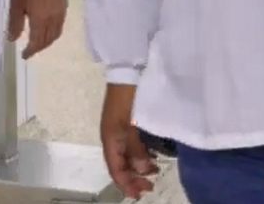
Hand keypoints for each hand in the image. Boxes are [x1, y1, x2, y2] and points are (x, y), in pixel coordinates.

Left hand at [7, 0, 66, 58]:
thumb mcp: (16, 3)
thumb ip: (15, 23)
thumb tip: (13, 39)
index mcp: (40, 20)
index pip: (37, 42)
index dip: (31, 51)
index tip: (24, 55)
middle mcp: (53, 19)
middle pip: (48, 40)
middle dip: (40, 48)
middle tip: (31, 50)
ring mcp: (61, 12)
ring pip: (56, 33)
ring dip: (48, 41)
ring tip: (40, 42)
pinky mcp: (64, 4)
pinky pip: (61, 25)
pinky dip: (54, 32)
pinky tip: (49, 28)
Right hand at [100, 84, 157, 198]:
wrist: (128, 72)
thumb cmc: (128, 98)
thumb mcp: (131, 125)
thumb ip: (135, 148)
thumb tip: (141, 170)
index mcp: (109, 139)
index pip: (115, 168)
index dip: (126, 183)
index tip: (141, 193)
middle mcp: (112, 137)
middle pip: (120, 165)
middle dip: (133, 178)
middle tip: (150, 186)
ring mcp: (119, 130)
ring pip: (126, 156)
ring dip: (137, 167)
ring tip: (154, 171)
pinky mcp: (127, 124)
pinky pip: (131, 146)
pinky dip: (140, 155)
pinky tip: (151, 156)